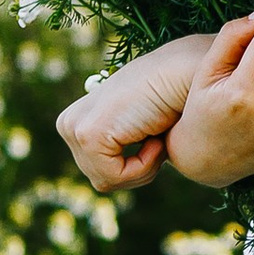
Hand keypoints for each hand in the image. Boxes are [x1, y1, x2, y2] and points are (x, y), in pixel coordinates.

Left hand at [56, 30, 217, 190]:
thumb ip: (121, 147)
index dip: (134, 164)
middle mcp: (68, 123)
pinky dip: (144, 165)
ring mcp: (73, 128)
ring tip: (156, 134)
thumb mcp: (138, 126)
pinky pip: (115, 176)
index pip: (100, 170)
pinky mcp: (87, 135)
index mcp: (76, 121)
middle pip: (101, 178)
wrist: (185, 74)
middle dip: (137, 168)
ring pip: (107, 180)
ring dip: (143, 165)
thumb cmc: (169, 98)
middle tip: (157, 135)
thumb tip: (119, 174)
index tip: (152, 134)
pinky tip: (154, 137)